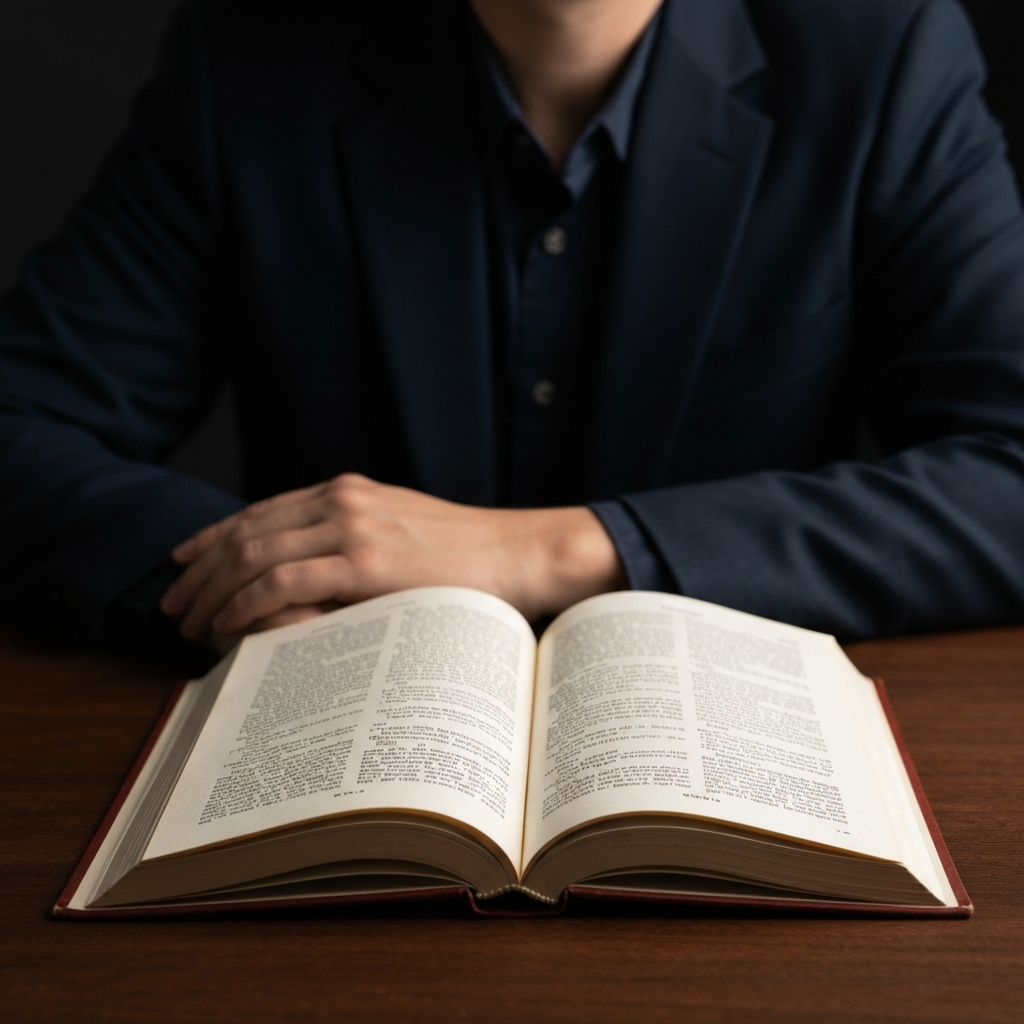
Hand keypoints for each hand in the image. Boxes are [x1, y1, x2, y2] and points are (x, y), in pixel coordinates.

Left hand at [160, 473, 625, 644]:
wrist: (520, 553)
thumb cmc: (467, 554)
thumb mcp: (400, 533)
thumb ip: (350, 541)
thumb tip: (301, 577)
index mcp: (348, 491)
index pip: (260, 511)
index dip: (214, 536)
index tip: (185, 560)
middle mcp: (342, 500)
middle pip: (246, 531)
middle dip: (200, 569)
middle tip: (173, 602)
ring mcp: (352, 527)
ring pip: (253, 555)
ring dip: (212, 591)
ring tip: (188, 622)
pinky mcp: (364, 563)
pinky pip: (280, 582)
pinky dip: (244, 603)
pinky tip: (227, 625)